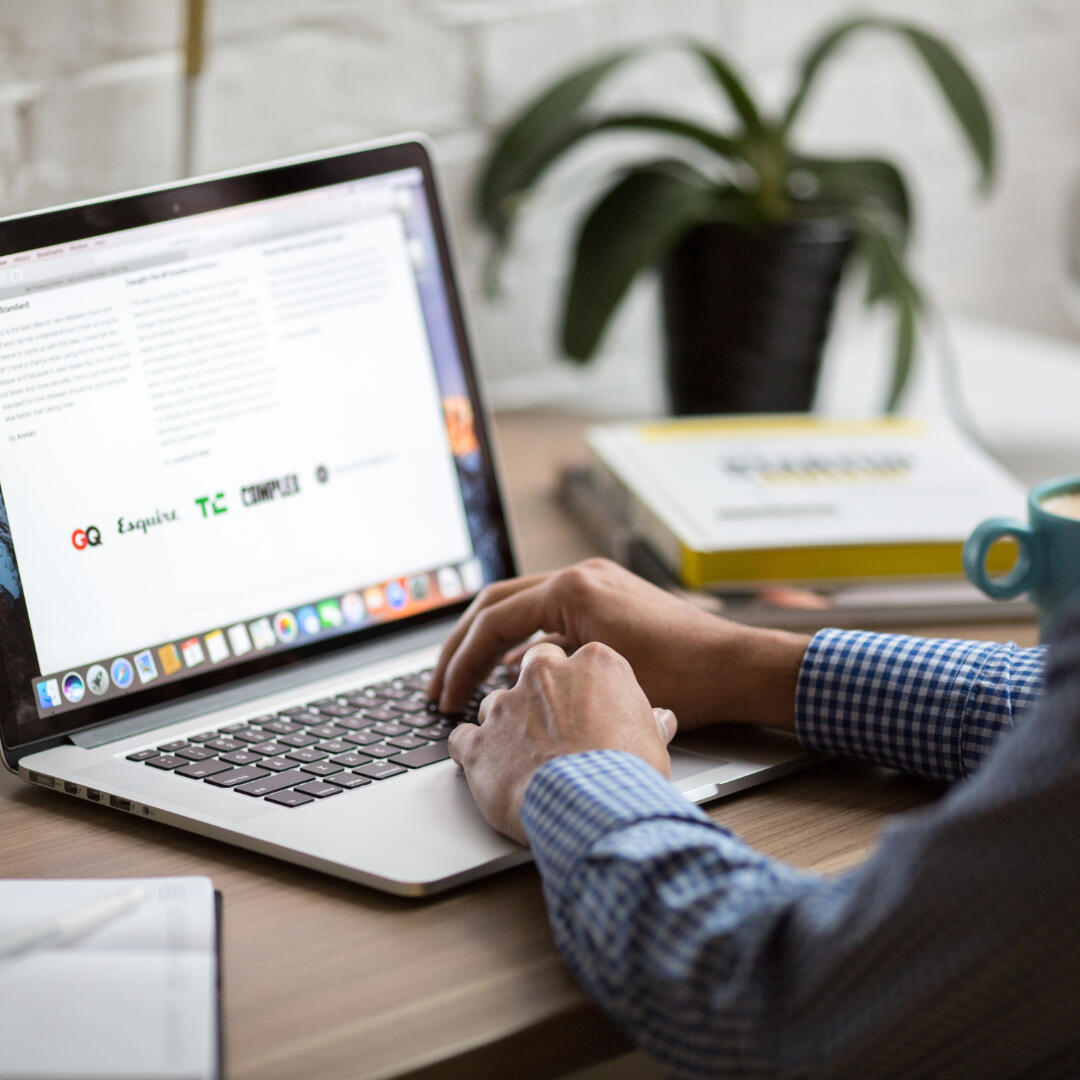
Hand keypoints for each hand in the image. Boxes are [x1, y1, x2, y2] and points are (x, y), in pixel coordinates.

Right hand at [430, 558, 807, 730]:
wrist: (737, 667)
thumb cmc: (683, 678)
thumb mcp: (600, 678)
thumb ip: (544, 672)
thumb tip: (504, 683)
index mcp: (573, 588)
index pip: (493, 620)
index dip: (461, 663)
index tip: (445, 698)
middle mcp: (581, 576)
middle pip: (497, 604)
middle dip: (462, 646)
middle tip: (439, 685)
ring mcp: (596, 583)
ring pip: (521, 607)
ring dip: (491, 642)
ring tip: (467, 681)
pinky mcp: (609, 598)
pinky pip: (550, 615)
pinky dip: (525, 642)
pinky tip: (516, 675)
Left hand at [448, 640, 677, 843]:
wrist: (591, 805)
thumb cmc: (626, 773)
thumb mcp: (653, 743)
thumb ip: (649, 722)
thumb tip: (661, 720)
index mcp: (593, 664)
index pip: (581, 660)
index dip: (583, 687)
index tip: (587, 707)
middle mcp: (544, 674)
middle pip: (534, 669)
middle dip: (539, 692)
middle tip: (553, 724)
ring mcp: (506, 705)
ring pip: (496, 703)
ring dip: (506, 725)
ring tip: (523, 756)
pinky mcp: (479, 741)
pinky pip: (463, 738)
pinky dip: (471, 751)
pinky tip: (486, 768)